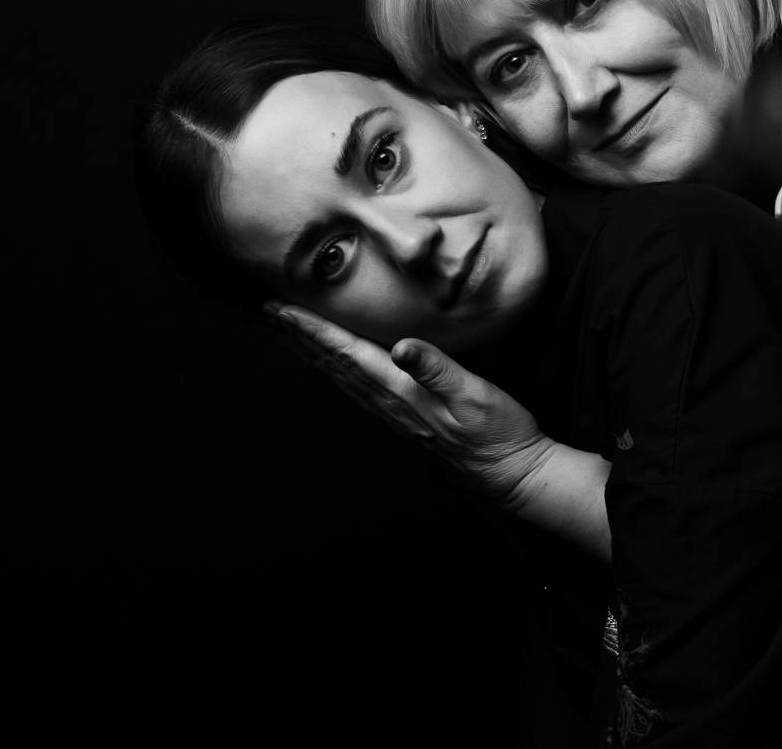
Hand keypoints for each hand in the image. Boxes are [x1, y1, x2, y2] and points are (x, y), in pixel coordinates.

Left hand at [266, 302, 551, 506]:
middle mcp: (391, 404)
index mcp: (402, 391)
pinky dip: (338, 371)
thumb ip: (437, 369)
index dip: (312, 329)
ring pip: (342, 378)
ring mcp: (397, 415)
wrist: (512, 473)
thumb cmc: (498, 432)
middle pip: (334, 365)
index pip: (347, 352)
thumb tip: (401, 346)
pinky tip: (337, 367)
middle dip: (301, 337)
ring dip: (314, 354)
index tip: (281, 309)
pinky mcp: (408, 420)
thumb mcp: (474, 393)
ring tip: (291, 334)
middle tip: (270, 312)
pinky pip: (360, 390)